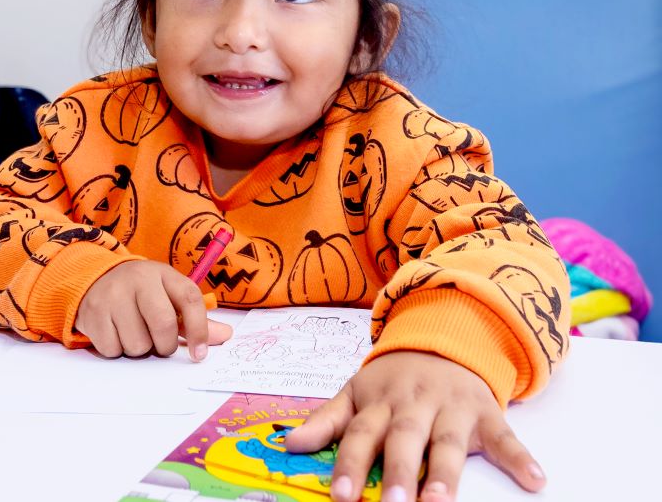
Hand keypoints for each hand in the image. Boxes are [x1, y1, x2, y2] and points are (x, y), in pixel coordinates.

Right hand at [75, 260, 231, 360]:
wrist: (94, 280)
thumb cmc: (141, 294)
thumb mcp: (168, 296)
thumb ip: (194, 318)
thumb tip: (226, 335)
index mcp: (163, 273)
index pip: (190, 298)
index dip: (199, 329)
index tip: (198, 354)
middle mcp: (138, 279)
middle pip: (163, 324)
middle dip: (165, 345)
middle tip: (160, 345)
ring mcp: (112, 295)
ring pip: (137, 344)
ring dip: (139, 349)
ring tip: (134, 333)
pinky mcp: (92, 313)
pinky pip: (113, 349)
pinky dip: (117, 350)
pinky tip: (116, 333)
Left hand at [283, 351, 544, 501]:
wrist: (445, 338)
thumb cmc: (394, 380)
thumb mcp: (356, 392)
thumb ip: (326, 421)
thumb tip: (289, 445)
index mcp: (379, 403)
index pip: (360, 436)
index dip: (350, 466)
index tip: (341, 496)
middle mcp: (414, 406)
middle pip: (405, 440)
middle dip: (399, 472)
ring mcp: (452, 409)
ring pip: (449, 442)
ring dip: (447, 473)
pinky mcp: (487, 412)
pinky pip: (506, 436)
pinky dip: (522, 457)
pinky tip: (535, 480)